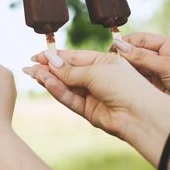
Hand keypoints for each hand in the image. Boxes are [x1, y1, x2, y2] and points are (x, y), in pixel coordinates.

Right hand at [25, 49, 169, 165]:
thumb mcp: (96, 70)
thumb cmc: (125, 85)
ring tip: (33, 74)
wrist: (140, 114)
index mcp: (104, 62)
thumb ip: (70, 70)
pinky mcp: (89, 111)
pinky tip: (46, 83)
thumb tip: (50, 62)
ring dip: (49, 79)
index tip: (38, 55)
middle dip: (48, 69)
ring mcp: (92, 95)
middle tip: (29, 66)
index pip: (74, 57)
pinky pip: (69, 99)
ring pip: (65, 86)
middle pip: (67, 72)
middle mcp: (97, 78)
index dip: (56, 56)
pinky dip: (57, 91)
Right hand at [112, 32, 169, 122]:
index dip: (125, 43)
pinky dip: (131, 80)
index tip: (111, 50)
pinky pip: (140, 79)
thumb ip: (143, 57)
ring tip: (112, 75)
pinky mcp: (158, 85)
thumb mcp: (168, 68)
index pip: (141, 38)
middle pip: (137, 52)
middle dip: (123, 57)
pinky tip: (122, 83)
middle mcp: (164, 56)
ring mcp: (160, 71)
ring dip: (126, 70)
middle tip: (108, 64)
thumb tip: (119, 46)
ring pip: (136, 67)